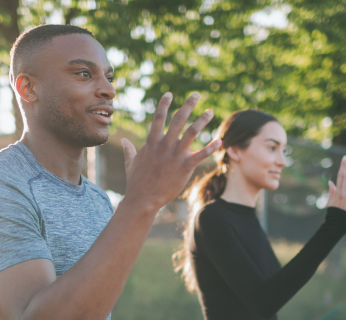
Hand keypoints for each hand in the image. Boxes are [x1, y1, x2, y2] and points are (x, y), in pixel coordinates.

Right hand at [119, 92, 221, 213]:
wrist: (142, 199)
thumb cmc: (136, 182)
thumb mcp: (130, 163)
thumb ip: (130, 150)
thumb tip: (125, 141)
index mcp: (152, 142)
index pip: (158, 117)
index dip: (164, 104)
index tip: (170, 93)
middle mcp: (164, 145)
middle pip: (178, 119)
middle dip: (188, 105)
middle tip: (196, 94)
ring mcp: (175, 155)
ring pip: (192, 132)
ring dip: (202, 120)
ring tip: (210, 112)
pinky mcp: (185, 167)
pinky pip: (201, 155)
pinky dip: (211, 148)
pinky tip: (220, 141)